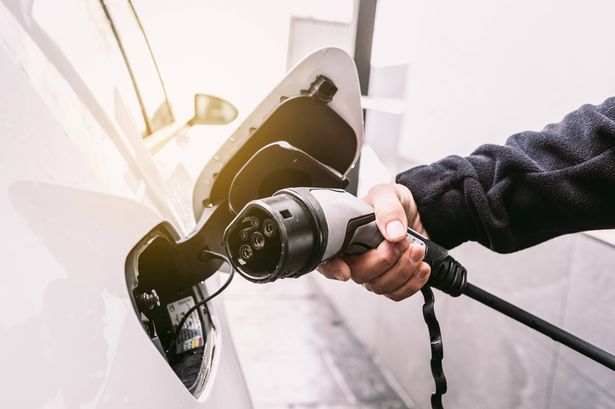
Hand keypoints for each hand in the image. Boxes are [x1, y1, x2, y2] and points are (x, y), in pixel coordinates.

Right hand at [318, 183, 430, 300]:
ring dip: (403, 270)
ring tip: (418, 250)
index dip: (331, 269)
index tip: (345, 271)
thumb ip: (387, 209)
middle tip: (403, 242)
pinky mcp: (392, 280)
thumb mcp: (388, 194)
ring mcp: (374, 271)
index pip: (327, 259)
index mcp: (345, 236)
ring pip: (380, 286)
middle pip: (360, 274)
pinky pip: (397, 293)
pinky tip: (422, 267)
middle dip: (384, 261)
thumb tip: (393, 233)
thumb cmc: (393, 201)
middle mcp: (356, 257)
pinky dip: (413, 283)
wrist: (418, 211)